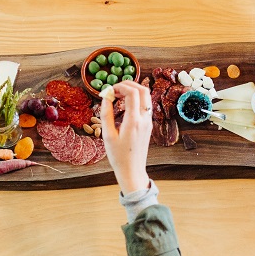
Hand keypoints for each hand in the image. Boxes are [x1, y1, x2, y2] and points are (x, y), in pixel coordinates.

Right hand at [100, 80, 152, 194]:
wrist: (132, 170)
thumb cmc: (118, 156)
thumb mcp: (108, 135)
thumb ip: (106, 114)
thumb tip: (106, 97)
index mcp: (134, 121)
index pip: (132, 93)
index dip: (120, 86)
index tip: (109, 90)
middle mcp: (144, 119)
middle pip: (143, 90)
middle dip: (129, 84)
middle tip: (115, 88)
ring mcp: (149, 122)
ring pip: (146, 96)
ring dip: (133, 91)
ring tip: (118, 96)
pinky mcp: (148, 125)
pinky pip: (145, 105)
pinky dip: (136, 99)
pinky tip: (124, 105)